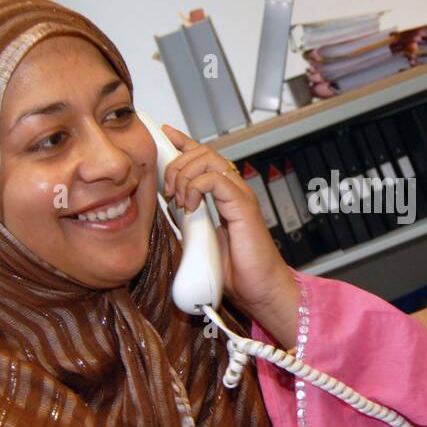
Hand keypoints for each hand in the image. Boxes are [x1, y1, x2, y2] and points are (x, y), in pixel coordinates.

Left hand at [158, 124, 298, 344]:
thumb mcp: (202, 241)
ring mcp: (240, 196)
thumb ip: (189, 223)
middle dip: (177, 163)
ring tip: (179, 199)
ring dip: (184, 175)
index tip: (166, 135)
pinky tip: (190, 206)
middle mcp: (235, 191)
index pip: (204, 157)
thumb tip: (167, 214)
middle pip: (203, 152)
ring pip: (208, 159)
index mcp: (226, 196)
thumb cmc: (239, 272)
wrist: (261, 291)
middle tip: (168, 190)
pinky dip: (196, 188)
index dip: (184, 142)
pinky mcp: (243, 206)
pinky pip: (215, 179)